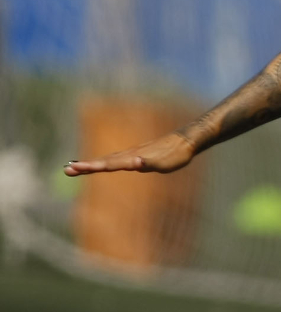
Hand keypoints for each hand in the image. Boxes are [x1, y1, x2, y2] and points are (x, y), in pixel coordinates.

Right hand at [65, 132, 196, 176]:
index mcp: (132, 158)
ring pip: (108, 159)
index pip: (108, 164)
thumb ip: (149, 162)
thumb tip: (136, 162)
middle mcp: (128, 155)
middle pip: (103, 162)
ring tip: (76, 166)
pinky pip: (117, 159)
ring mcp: (132, 154)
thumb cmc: (175, 155)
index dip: (91, 167)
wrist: (184, 141)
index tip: (74, 168)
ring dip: (92, 164)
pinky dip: (105, 162)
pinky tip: (100, 164)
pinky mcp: (137, 154)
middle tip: (66, 170)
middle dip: (85, 166)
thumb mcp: (164, 162)